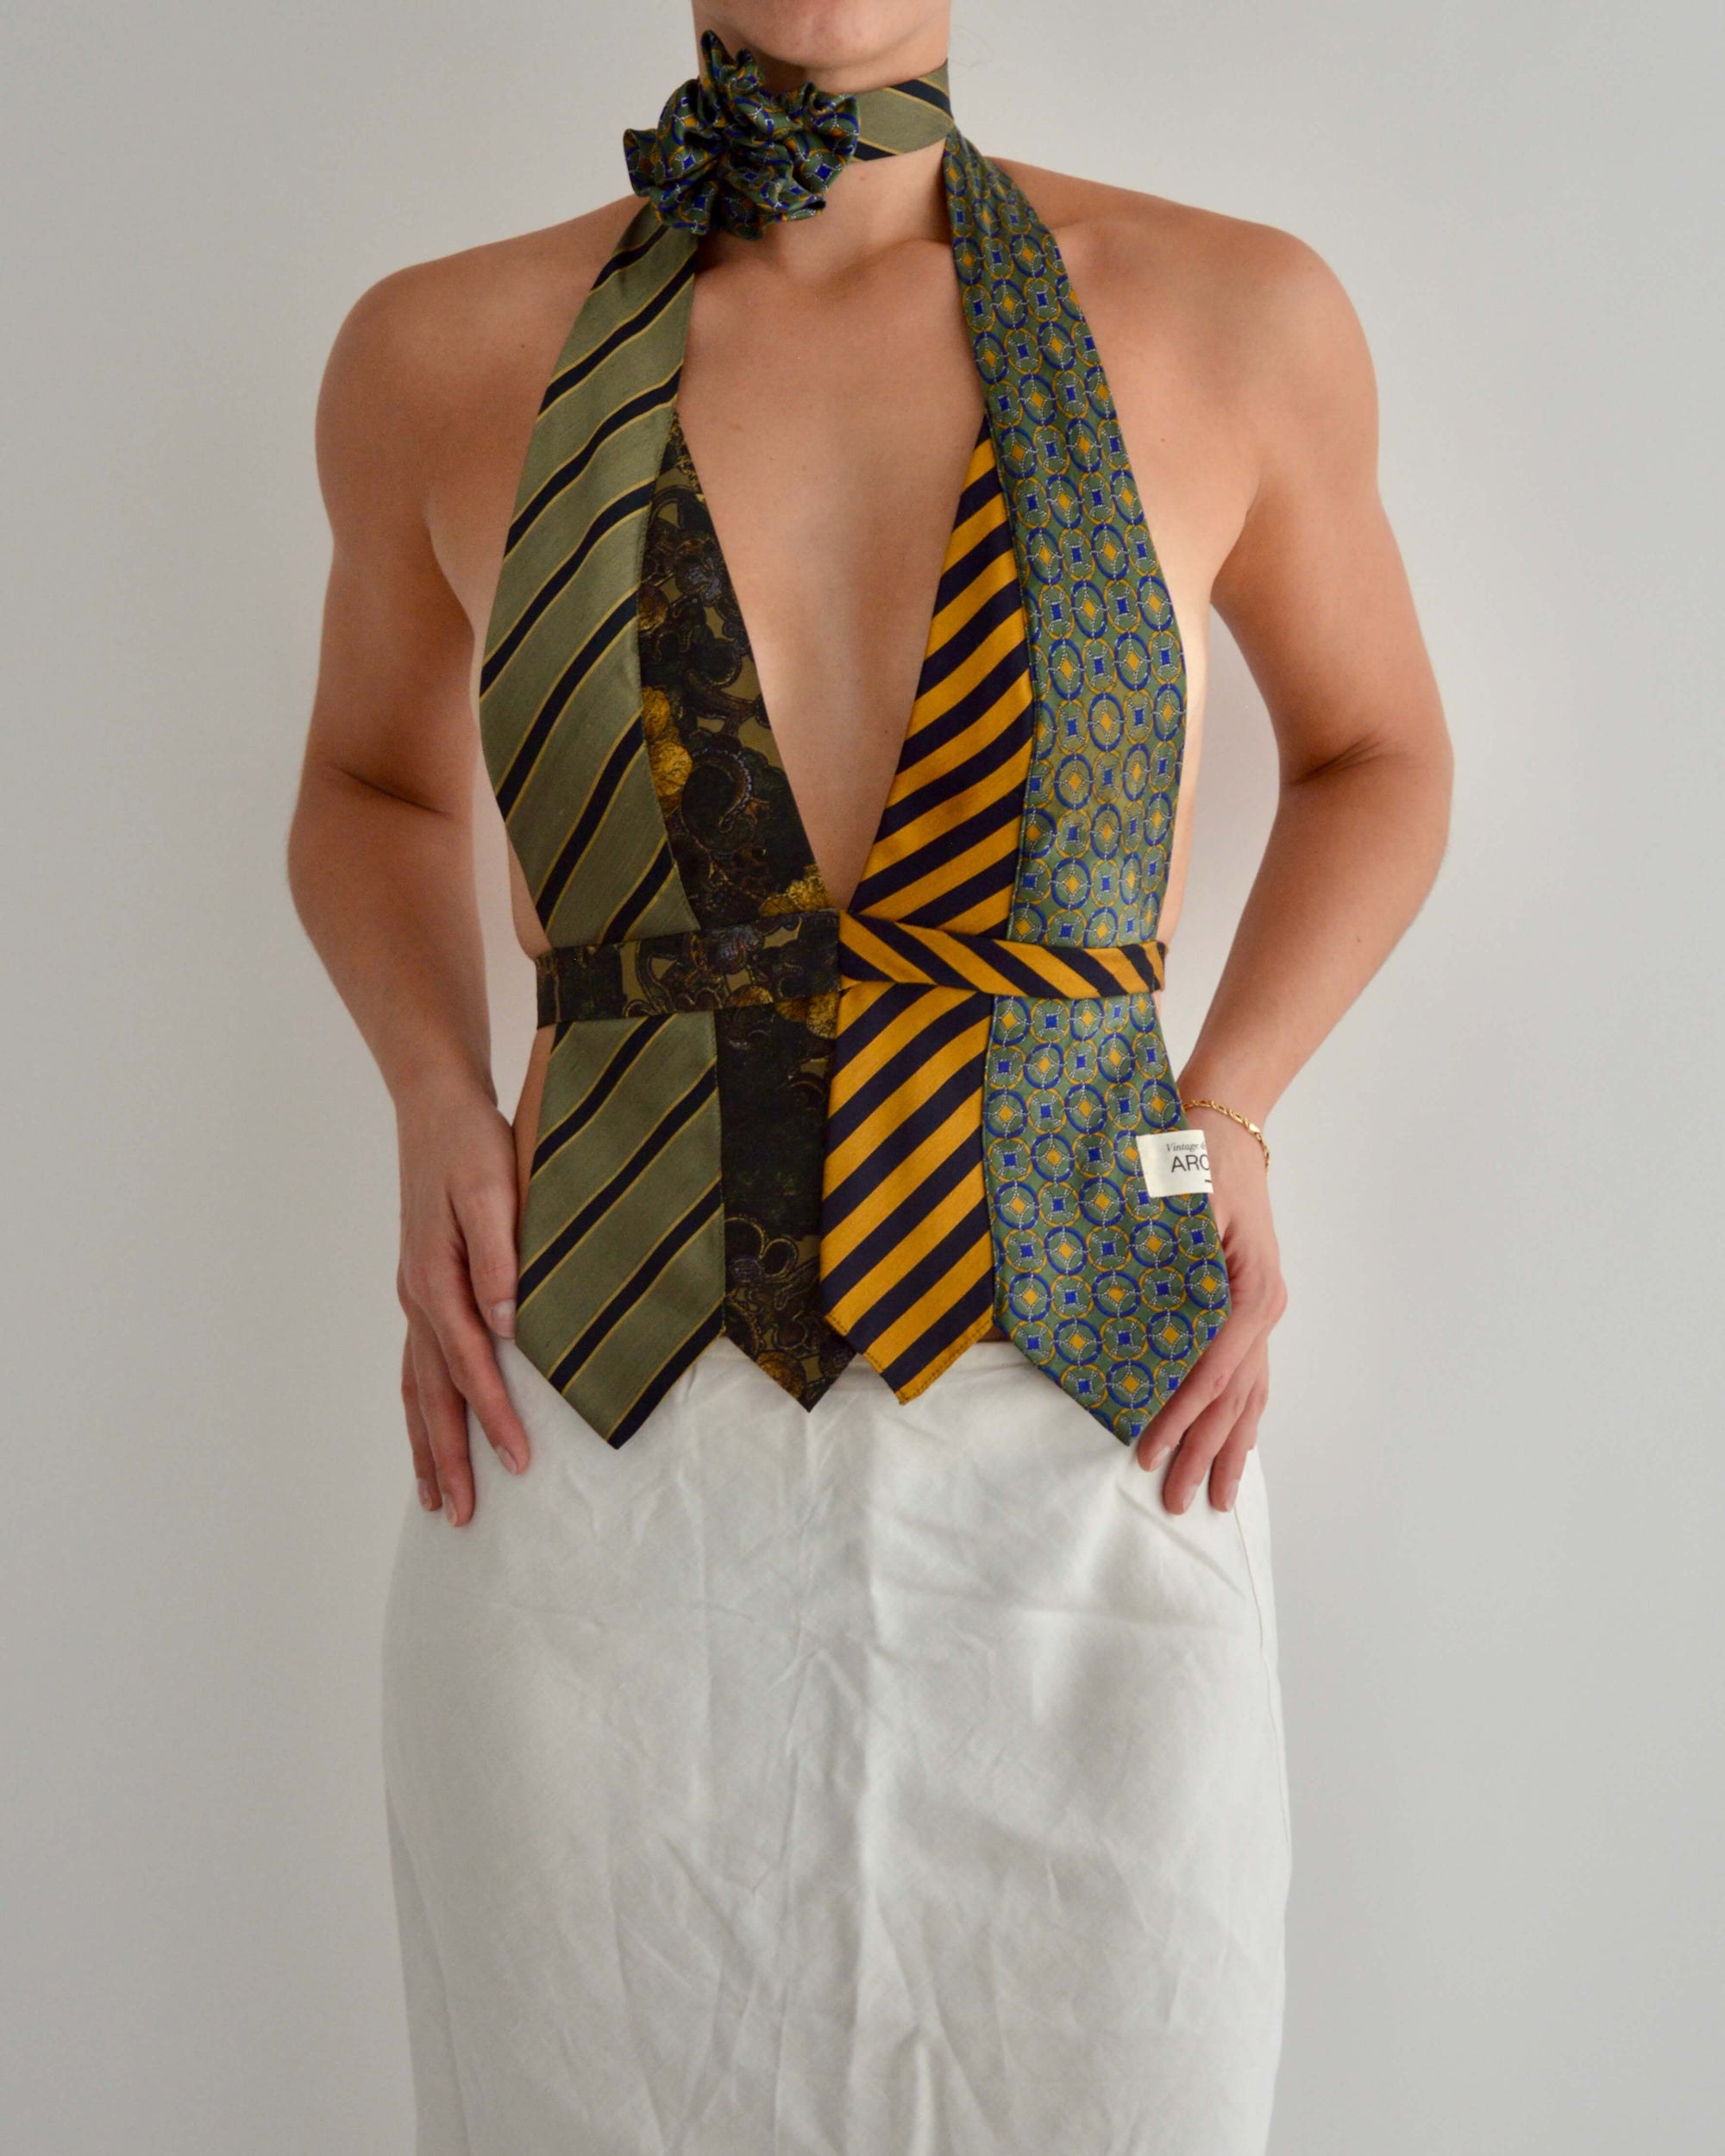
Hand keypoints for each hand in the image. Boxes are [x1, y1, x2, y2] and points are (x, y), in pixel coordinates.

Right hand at [394, 1075, 530, 1525]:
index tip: (519, 1461)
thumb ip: (501, 1256)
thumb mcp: (494, 1187)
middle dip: (448, 1457)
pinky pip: (417, 1364)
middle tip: (462, 1517)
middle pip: (431, 1393)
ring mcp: (413, 1294)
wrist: (435, 1106)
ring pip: (416, 1386)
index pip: (470, 1364)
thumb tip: (511, 1324)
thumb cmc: (471, 1143)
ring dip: (427, 1444)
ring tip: (436, 1499)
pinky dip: (422, 1407)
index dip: (494, 1416)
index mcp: (437, 1278)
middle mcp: (417, 1296)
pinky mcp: (421, 1287)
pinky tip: (430, 1431)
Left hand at [1134, 1106, 1285, 1513]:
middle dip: (1203, 1451)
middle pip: (1235, 1396)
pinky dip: (1240, 1418)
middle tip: (1174, 1500)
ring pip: (1249, 1395)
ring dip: (1228, 1449)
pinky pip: (1249, 1376)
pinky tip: (1235, 1449)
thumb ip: (1170, 1258)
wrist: (1221, 1123)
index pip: (1215, 1369)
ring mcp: (1261, 1309)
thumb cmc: (1192, 1153)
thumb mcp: (1179, 1198)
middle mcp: (1264, 1307)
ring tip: (1212, 1498)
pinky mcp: (1249, 1307)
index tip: (1148, 1447)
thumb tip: (1143, 1319)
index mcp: (1251, 1288)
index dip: (1182, 1413)